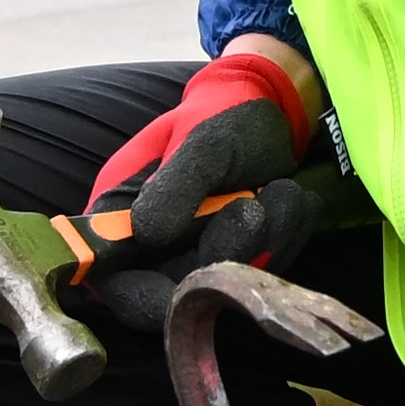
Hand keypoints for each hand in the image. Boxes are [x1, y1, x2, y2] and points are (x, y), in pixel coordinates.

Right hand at [77, 49, 338, 331]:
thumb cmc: (223, 114)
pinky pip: (268, 269)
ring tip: (278, 186)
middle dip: (228, 251)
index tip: (189, 289)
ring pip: (233, 283)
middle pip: (181, 291)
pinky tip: (287, 194)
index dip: (145, 299)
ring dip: (268, 236)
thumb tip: (146, 233)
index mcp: (122, 215)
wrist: (271, 106)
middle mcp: (156, 247)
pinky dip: (288, 234)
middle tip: (254, 205)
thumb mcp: (202, 143)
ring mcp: (201, 255)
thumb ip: (175, 187)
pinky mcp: (242, 258)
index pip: (117, 281)